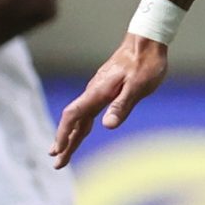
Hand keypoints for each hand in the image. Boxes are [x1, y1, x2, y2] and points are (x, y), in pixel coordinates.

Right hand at [50, 37, 169, 165]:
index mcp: (98, 92)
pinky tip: (80, 131)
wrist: (146, 42)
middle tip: (57, 163)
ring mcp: (97, 90)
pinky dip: (80, 125)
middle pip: (73, 120)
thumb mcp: (138, 86)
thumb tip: (108, 126)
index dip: (64, 134)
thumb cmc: (145, 63)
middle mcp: (94, 91)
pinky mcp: (104, 89)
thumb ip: (122, 105)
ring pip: (80, 116)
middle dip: (64, 142)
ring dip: (70, 135)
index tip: (58, 151)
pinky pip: (87, 111)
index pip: (74, 115)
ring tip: (62, 152)